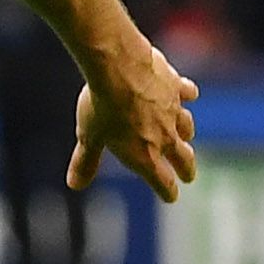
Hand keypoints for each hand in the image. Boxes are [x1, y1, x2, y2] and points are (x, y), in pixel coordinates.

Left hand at [67, 32, 201, 201]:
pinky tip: (189, 94)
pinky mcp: (175, 85)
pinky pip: (187, 93)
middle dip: (186, 169)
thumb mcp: (89, 137)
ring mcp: (173, 110)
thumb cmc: (101, 105)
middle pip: (184, 158)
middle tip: (189, 175)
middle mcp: (165, 136)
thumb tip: (74, 185)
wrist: (117, 67)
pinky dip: (188, 95)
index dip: (167, 192)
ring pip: (187, 126)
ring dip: (187, 133)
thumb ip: (85, 162)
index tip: (171, 197)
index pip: (163, 182)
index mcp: (145, 155)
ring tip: (186, 136)